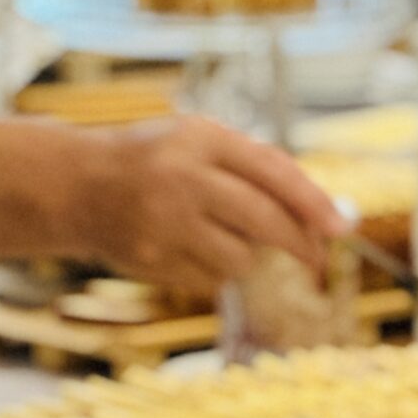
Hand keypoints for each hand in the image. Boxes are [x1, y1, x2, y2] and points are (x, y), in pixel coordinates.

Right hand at [80, 116, 345, 297]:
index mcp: (199, 138)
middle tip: (317, 257)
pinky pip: (212, 279)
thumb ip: (262, 167)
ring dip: (245, 253)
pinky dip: (213, 269)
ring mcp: (163, 221)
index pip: (273, 173)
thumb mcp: (202, 142)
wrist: (74, 184)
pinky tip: (183, 246)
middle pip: (265, 221)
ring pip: (242, 258)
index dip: (313, 203)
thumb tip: (331, 213)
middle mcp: (180, 177)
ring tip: (213, 232)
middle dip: (300, 244)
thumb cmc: (158, 161)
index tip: (342, 228)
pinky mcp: (151, 258)